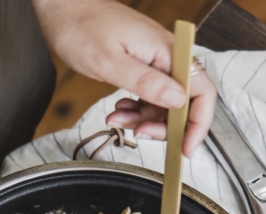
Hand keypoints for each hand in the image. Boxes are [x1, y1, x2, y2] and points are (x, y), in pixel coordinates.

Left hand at [30, 0, 215, 155]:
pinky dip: (136, 111)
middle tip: (140, 133)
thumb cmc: (81, 26)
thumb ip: (146, 83)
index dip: (198, 124)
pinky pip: (150, 97)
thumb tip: (178, 101)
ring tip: (118, 120)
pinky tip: (119, 112)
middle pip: (184, 104)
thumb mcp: (111, 62)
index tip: (185, 148)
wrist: (63, 8)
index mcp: (167, 51)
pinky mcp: (144, 66)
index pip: (202, 91)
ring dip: (144, 120)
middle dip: (164, 127)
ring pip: (165, 105)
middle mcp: (167, 56)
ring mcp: (156, 61)